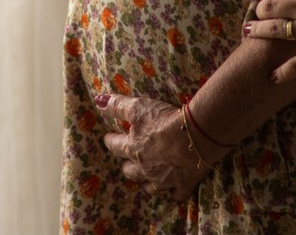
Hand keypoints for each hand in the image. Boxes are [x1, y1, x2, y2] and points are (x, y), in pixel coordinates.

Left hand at [95, 93, 211, 199]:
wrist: (196, 137)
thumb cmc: (165, 121)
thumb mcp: (139, 108)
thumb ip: (118, 105)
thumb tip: (98, 101)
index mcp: (133, 149)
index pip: (115, 146)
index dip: (111, 141)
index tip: (108, 138)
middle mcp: (145, 168)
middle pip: (130, 171)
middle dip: (127, 166)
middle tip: (126, 161)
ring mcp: (163, 179)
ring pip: (149, 187)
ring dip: (146, 182)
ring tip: (146, 178)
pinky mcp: (182, 185)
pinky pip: (175, 195)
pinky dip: (172, 193)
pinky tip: (172, 191)